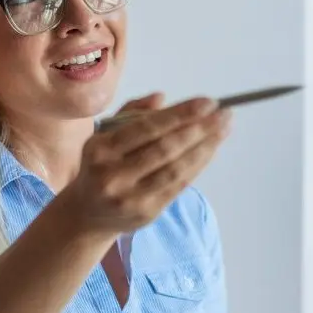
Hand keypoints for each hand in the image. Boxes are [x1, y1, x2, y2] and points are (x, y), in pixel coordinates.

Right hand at [61, 93, 231, 236]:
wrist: (88, 214)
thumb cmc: (102, 166)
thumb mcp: (105, 136)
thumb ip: (132, 113)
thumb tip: (161, 98)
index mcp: (100, 149)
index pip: (146, 127)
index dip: (180, 114)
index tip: (207, 103)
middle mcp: (112, 174)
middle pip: (165, 148)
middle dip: (199, 129)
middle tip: (224, 114)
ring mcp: (130, 196)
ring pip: (175, 168)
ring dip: (204, 147)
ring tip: (223, 130)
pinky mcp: (147, 212)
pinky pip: (178, 185)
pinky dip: (197, 165)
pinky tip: (210, 150)